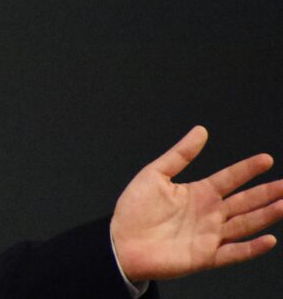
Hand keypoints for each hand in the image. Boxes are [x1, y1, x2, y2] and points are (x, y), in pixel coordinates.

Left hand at [111, 125, 282, 281]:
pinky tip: (269, 240)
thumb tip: (200, 131)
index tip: (266, 159)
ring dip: (266, 216)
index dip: (247, 169)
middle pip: (245, 201)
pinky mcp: (205, 256)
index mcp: (198, 193)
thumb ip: (179, 155)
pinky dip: (251, 248)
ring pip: (245, 224)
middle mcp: (209, 214)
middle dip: (267, 192)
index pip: (229, 178)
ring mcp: (210, 235)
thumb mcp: (154, 175)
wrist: (120, 242)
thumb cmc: (134, 210)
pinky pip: (234, 252)